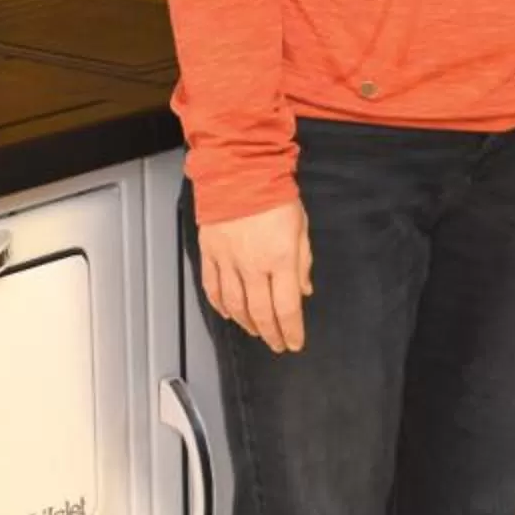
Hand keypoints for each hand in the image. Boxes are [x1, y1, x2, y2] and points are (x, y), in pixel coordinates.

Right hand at [198, 198, 312, 353]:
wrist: (239, 170)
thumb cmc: (275, 194)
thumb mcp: (301, 227)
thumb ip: (303, 262)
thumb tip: (304, 291)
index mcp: (281, 259)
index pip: (287, 308)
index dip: (291, 331)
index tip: (294, 343)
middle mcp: (253, 265)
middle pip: (261, 312)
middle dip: (271, 334)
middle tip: (277, 344)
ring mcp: (228, 260)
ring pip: (235, 305)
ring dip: (246, 324)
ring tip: (255, 331)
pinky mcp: (210, 253)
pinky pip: (213, 287)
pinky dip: (220, 305)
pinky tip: (228, 314)